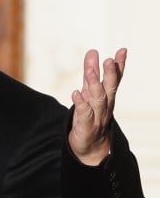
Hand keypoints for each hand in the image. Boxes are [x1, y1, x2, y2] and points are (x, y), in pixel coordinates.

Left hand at [69, 48, 125, 165]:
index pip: (115, 79)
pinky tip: (75, 93)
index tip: (122, 51)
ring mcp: (97, 116)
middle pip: (110, 88)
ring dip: (95, 86)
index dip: (119, 65)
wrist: (90, 146)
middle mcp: (105, 105)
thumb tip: (92, 52)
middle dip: (110, 74)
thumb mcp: (90, 92)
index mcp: (107, 96)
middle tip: (109, 60)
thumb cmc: (90, 115)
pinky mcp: (86, 126)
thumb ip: (91, 72)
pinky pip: (84, 114)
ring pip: (98, 100)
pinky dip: (81, 104)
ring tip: (90, 72)